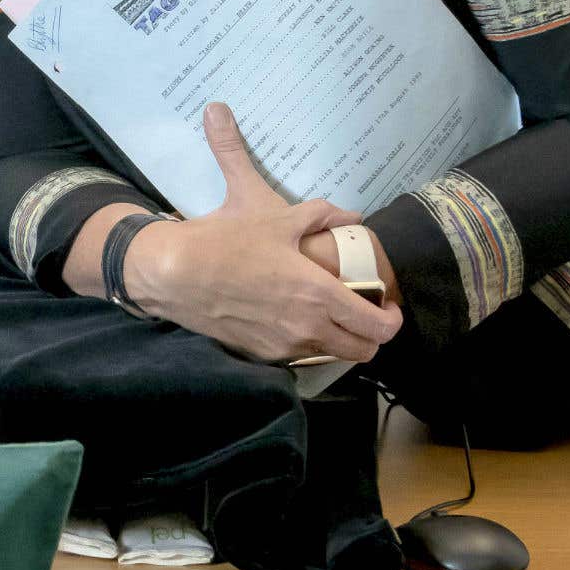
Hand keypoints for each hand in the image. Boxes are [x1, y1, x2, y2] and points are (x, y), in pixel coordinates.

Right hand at [123, 104, 402, 364]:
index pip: (378, 327)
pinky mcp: (261, 354)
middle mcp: (308, 327)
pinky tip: (292, 318)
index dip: (393, 320)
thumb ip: (320, 214)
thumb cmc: (227, 242)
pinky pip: (299, 354)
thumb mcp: (275, 219)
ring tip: (330, 314)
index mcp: (319, 294)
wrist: (175, 273)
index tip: (389, 306)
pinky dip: (307, 341)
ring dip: (340, 339)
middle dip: (373, 336)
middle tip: (365, 313)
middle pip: (363, 352)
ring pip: (332, 355)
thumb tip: (351, 213)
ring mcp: (284, 346)